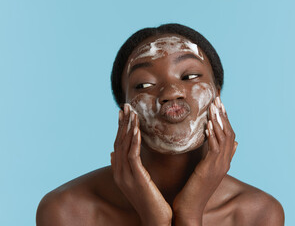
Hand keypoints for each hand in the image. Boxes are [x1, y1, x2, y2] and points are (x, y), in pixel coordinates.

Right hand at [111, 104, 171, 225]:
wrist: (156, 220)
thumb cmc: (150, 200)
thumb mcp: (136, 180)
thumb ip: (125, 166)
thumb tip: (113, 153)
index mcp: (120, 172)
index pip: (118, 144)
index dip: (120, 127)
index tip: (123, 112)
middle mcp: (120, 172)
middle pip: (119, 142)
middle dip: (122, 123)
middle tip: (125, 106)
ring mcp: (126, 176)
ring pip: (125, 146)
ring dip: (128, 127)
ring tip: (131, 112)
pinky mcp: (137, 178)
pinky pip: (133, 156)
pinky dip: (134, 141)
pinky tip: (137, 129)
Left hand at [172, 97, 237, 224]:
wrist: (190, 207)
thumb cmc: (194, 188)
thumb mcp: (207, 169)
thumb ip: (215, 155)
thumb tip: (230, 144)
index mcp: (224, 161)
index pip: (229, 135)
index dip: (225, 119)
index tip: (219, 104)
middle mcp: (225, 162)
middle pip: (229, 133)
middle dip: (223, 115)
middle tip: (218, 99)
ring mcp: (220, 165)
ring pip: (224, 138)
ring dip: (219, 120)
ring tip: (214, 106)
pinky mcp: (211, 169)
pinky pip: (214, 148)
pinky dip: (212, 134)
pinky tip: (208, 123)